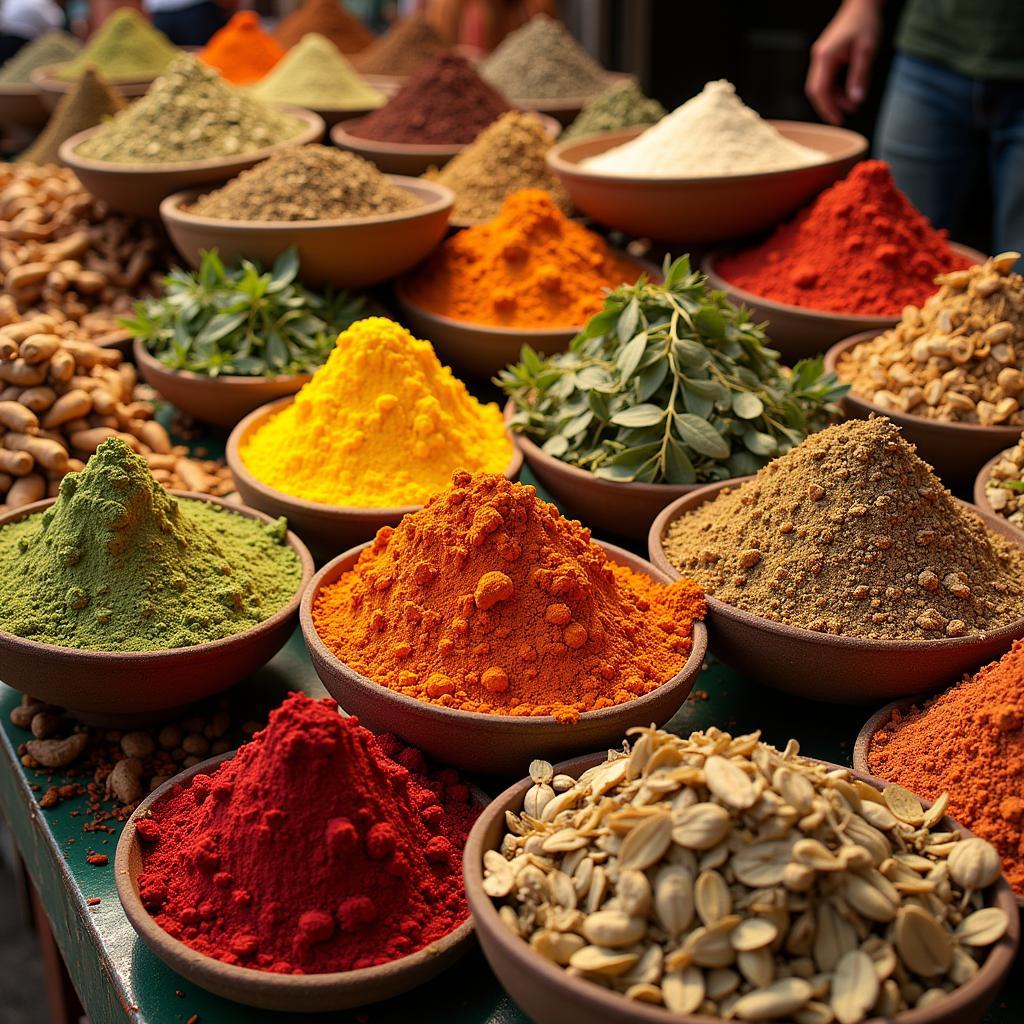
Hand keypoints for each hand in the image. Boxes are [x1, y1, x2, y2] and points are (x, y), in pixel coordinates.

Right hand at [805, 0, 882, 123]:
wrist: (862, 4)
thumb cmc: (864, 22)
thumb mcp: (866, 51)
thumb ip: (860, 76)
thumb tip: (856, 100)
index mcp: (825, 56)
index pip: (819, 90)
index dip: (827, 108)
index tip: (837, 120)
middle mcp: (819, 58)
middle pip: (816, 90)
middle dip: (829, 106)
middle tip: (843, 117)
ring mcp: (822, 57)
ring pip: (822, 86)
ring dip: (835, 98)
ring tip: (852, 104)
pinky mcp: (827, 57)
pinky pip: (827, 78)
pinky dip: (836, 89)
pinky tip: (848, 93)